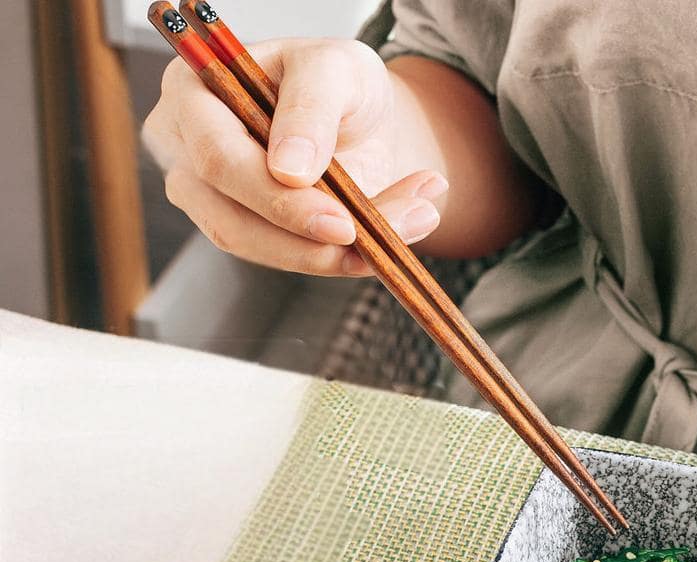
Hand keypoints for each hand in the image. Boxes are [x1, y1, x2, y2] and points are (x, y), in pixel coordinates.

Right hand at [143, 39, 446, 275]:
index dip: (275, 198)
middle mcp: (187, 153)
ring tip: (409, 224)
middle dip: (309, 240)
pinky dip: (342, 258)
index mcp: (193, 94)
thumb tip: (287, 170)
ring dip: (335, 256)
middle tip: (376, 241)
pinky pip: (288, 259)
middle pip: (231, 219)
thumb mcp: (335, 67)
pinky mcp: (246, 232)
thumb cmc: (338, 83)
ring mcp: (211, 200)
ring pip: (261, 250)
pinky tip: (387, 240)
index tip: (341, 221)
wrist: (361, 120)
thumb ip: (311, 105)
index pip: (219, 160)